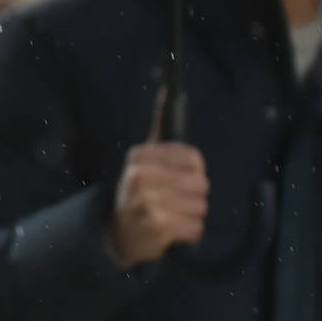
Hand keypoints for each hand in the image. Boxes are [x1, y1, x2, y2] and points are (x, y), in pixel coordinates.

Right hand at [108, 94, 208, 266]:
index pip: (194, 159)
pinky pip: (195, 228)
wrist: (120, 234)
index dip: (194, 171)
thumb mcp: (146, 157)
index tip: (178, 178)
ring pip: (200, 207)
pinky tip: (172, 232)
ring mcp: (145, 202)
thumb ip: (159, 123)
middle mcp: (138, 176)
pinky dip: (189, 233)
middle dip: (194, 196)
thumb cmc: (142, 191)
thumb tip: (167, 86)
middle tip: (173, 201)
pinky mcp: (155, 227)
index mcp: (139, 156)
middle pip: (200, 184)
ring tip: (172, 216)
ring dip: (192, 216)